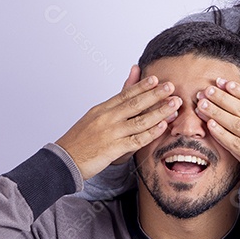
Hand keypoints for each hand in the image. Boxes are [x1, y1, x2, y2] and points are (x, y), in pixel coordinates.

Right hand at [56, 68, 180, 179]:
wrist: (65, 160)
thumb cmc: (80, 140)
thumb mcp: (93, 117)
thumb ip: (112, 105)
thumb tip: (120, 96)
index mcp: (102, 109)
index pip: (125, 94)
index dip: (142, 86)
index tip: (156, 78)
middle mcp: (107, 118)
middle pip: (135, 103)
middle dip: (155, 94)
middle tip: (171, 86)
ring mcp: (111, 133)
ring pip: (140, 120)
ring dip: (159, 111)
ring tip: (174, 104)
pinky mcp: (114, 148)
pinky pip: (137, 139)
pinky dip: (151, 132)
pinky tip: (162, 126)